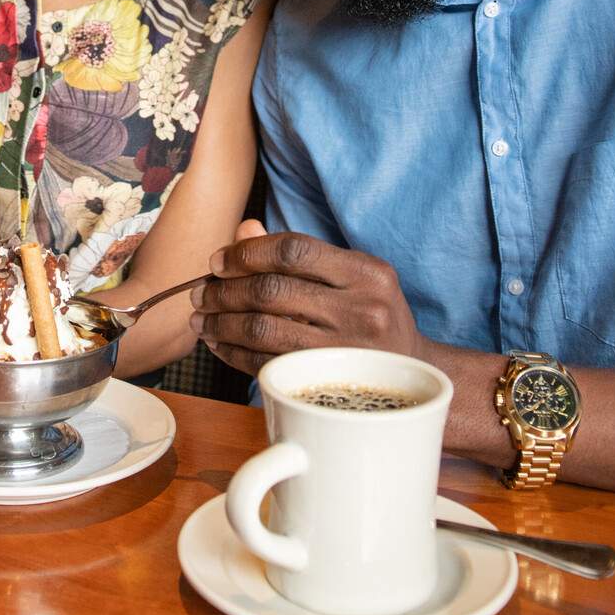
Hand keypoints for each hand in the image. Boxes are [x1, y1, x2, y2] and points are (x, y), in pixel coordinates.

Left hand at [190, 219, 422, 374]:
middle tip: (202, 292)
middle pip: (272, 291)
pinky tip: (221, 344)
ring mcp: (346, 352)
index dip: (247, 253)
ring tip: (203, 319)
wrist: (412, 373)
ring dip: (222, 323)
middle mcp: (362, 310)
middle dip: (225, 291)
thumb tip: (243, 230)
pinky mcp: (327, 384)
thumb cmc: (371, 315)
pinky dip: (234, 353)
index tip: (218, 261)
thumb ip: (298, 254)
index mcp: (367, 273)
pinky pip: (266, 364)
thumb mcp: (350, 276)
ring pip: (263, 330)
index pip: (294, 250)